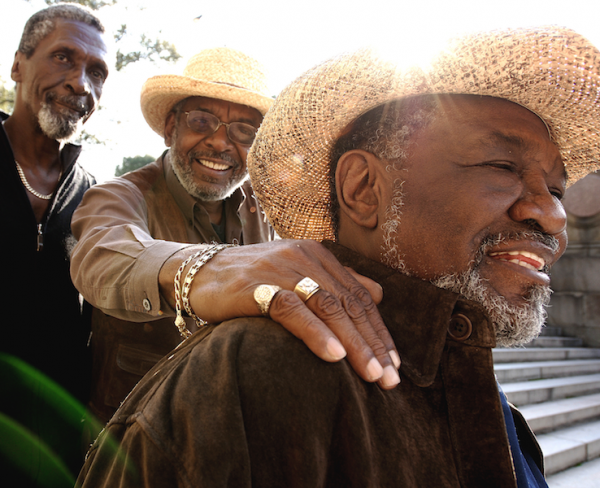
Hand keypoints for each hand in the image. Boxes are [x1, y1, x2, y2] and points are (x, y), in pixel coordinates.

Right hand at [159, 240, 399, 388]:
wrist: (200, 271)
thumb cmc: (253, 280)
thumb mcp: (298, 274)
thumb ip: (337, 281)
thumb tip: (378, 295)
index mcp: (318, 256)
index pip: (358, 296)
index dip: (379, 331)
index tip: (394, 364)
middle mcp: (304, 258)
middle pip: (348, 303)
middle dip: (372, 343)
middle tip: (389, 379)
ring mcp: (280, 270)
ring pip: (327, 306)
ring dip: (353, 342)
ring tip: (371, 373)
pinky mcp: (256, 286)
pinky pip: (292, 310)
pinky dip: (316, 333)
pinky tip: (333, 356)